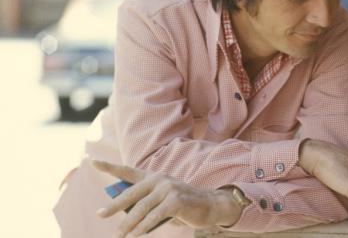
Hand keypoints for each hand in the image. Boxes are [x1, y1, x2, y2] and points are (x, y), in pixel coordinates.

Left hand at [92, 160, 241, 236]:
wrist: (210, 205)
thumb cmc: (182, 206)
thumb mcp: (161, 202)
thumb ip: (145, 204)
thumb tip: (124, 217)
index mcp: (153, 177)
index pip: (128, 171)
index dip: (110, 166)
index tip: (93, 161)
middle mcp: (159, 179)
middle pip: (130, 193)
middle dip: (114, 206)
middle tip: (100, 214)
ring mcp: (168, 188)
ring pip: (141, 208)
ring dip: (128, 224)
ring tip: (120, 235)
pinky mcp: (176, 200)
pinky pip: (155, 216)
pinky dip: (144, 227)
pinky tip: (137, 234)